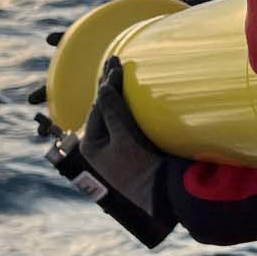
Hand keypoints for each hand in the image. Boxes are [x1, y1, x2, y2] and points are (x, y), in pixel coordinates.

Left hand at [43, 58, 175, 247]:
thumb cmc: (141, 168)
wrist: (165, 196)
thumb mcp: (124, 138)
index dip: (107, 84)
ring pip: (116, 115)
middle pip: (105, 109)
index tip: (116, 64)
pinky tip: (134, 96)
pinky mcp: (134, 151)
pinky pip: (128, 123)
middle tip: (114, 60)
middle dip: (110, 85)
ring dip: (119, 94)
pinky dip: (129, 108)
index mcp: (91, 146)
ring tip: (120, 73)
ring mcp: (117, 149)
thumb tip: (104, 87)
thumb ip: (113, 111)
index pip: (99, 107)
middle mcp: (101, 147)